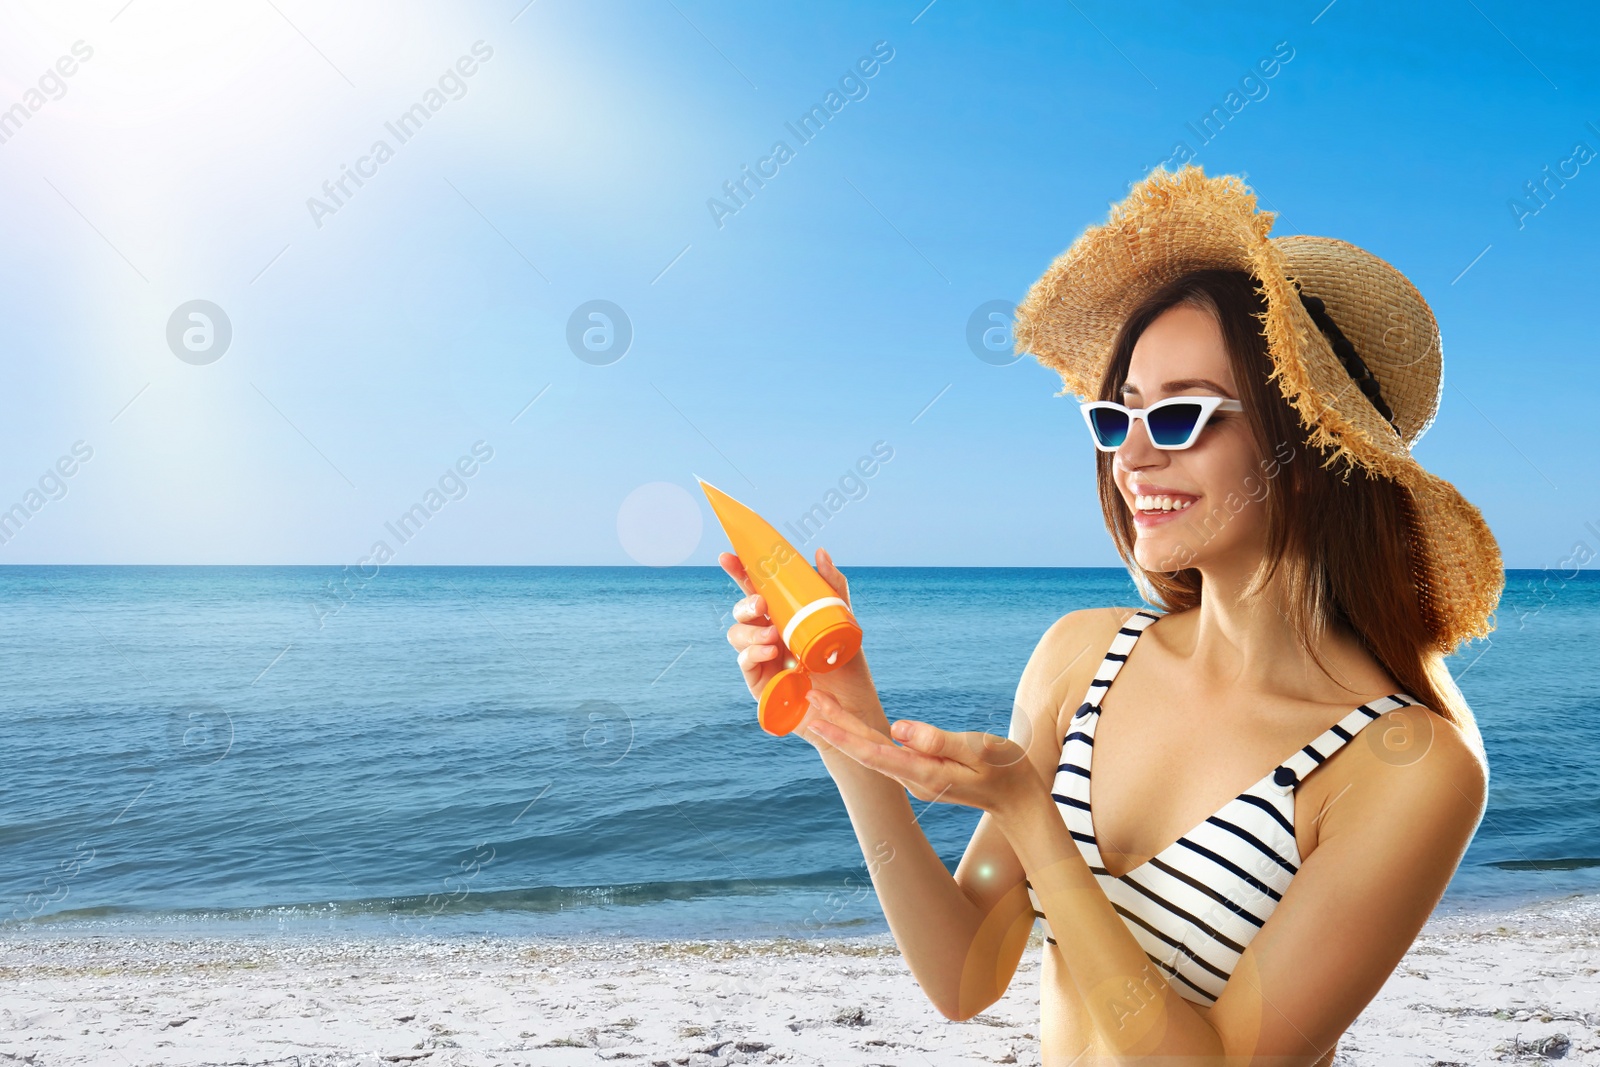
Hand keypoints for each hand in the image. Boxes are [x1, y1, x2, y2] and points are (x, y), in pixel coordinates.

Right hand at [719, 547, 882, 750]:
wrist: (851, 707)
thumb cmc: (846, 664)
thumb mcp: (843, 620)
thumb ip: (833, 587)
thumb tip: (820, 552)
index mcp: (785, 616)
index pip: (756, 590)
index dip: (740, 573)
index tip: (728, 557)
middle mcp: (769, 634)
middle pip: (742, 612)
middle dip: (745, 604)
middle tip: (761, 604)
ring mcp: (762, 658)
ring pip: (737, 635)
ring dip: (750, 631)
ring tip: (773, 636)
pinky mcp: (758, 682)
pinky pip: (744, 661)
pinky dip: (753, 653)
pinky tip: (770, 652)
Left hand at [801, 688, 1040, 816]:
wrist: (1018, 799)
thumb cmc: (1006, 770)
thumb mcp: (979, 749)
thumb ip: (939, 740)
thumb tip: (898, 728)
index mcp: (924, 773)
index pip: (873, 752)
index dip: (843, 734)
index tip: (817, 718)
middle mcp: (912, 778)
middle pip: (865, 749)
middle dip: (835, 723)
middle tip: (809, 695)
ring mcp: (915, 777)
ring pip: (872, 749)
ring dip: (846, 728)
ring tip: (821, 704)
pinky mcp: (920, 771)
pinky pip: (884, 751)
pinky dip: (863, 735)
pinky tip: (852, 724)